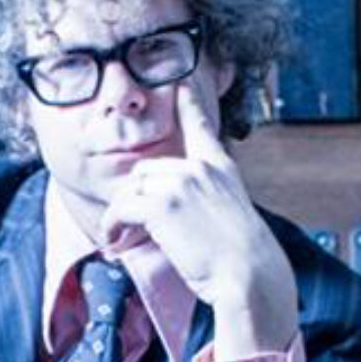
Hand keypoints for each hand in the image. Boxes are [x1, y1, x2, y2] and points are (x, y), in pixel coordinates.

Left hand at [98, 82, 298, 353]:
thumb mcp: (232, 218)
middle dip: (133, 196)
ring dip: (119, 214)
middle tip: (125, 224)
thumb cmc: (243, 261)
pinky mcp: (163, 207)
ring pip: (132, 189)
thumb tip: (180, 214)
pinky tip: (113, 241)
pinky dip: (111, 225)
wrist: (249, 275)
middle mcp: (200, 169)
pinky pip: (122, 208)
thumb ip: (208, 203)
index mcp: (221, 169)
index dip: (188, 105)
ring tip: (116, 237)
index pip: (201, 128)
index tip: (181, 86)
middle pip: (148, 170)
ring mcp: (181, 184)